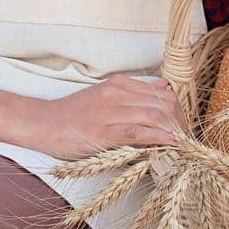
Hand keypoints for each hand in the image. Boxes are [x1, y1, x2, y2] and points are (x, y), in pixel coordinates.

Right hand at [27, 74, 192, 161]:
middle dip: (180, 121)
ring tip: (183, 144)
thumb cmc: (73, 114)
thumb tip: (164, 85)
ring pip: (154, 115)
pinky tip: (171, 143)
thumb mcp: (104, 95)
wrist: (41, 124)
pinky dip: (158, 137)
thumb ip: (133, 92)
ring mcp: (109, 112)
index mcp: (119, 84)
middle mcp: (117, 94)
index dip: (178, 108)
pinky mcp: (102, 133)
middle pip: (162, 102)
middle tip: (187, 137)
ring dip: (174, 130)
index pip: (162, 91)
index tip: (183, 124)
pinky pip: (138, 132)